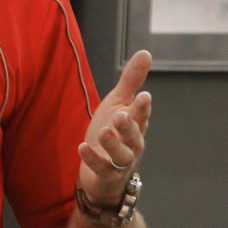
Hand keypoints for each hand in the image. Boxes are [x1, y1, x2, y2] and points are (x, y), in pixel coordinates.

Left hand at [77, 51, 152, 205]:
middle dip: (129, 125)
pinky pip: (102, 169)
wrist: (101, 172)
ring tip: (105, 131)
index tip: (144, 95)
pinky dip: (93, 159)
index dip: (142, 107)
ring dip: (114, 144)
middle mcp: (131, 144)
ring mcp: (120, 162)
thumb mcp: (118, 104)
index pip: (141, 115)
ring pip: (122, 155)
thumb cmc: (112, 133)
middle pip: (135, 136)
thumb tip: (146, 52)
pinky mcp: (105, 175)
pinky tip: (82, 146)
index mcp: (135, 125)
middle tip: (121, 114)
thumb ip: (131, 80)